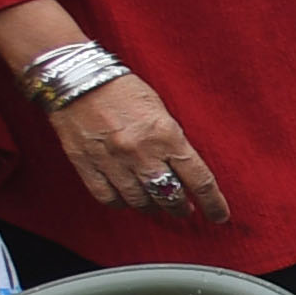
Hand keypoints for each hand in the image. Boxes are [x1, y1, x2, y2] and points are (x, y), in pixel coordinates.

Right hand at [41, 58, 229, 222]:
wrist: (77, 79)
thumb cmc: (122, 90)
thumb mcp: (160, 111)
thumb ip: (173, 142)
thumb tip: (185, 172)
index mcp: (166, 136)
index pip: (199, 180)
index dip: (213, 204)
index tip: (219, 215)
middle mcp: (141, 153)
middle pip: (170, 197)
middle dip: (181, 207)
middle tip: (184, 208)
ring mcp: (112, 161)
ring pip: (140, 202)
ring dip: (153, 207)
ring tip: (157, 204)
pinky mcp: (86, 165)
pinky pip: (109, 198)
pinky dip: (122, 203)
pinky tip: (128, 198)